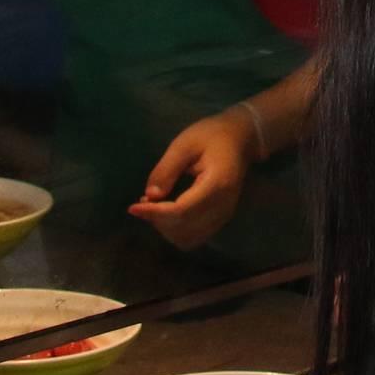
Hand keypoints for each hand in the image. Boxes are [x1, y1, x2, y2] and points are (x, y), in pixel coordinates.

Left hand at [129, 108, 256, 247]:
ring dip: (166, 229)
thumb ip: (166, 169)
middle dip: (158, 220)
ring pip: (188, 238)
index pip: (182, 210)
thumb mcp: (184, 144)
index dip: (155, 213)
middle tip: (143, 202)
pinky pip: (195, 236)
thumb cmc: (212, 135)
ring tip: (155, 208)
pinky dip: (176, 231)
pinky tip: (167, 213)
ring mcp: (224, 215)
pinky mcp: (221, 219)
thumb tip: (149, 197)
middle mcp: (223, 205)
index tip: (133, 208)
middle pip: (184, 228)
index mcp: (217, 184)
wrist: (242, 139)